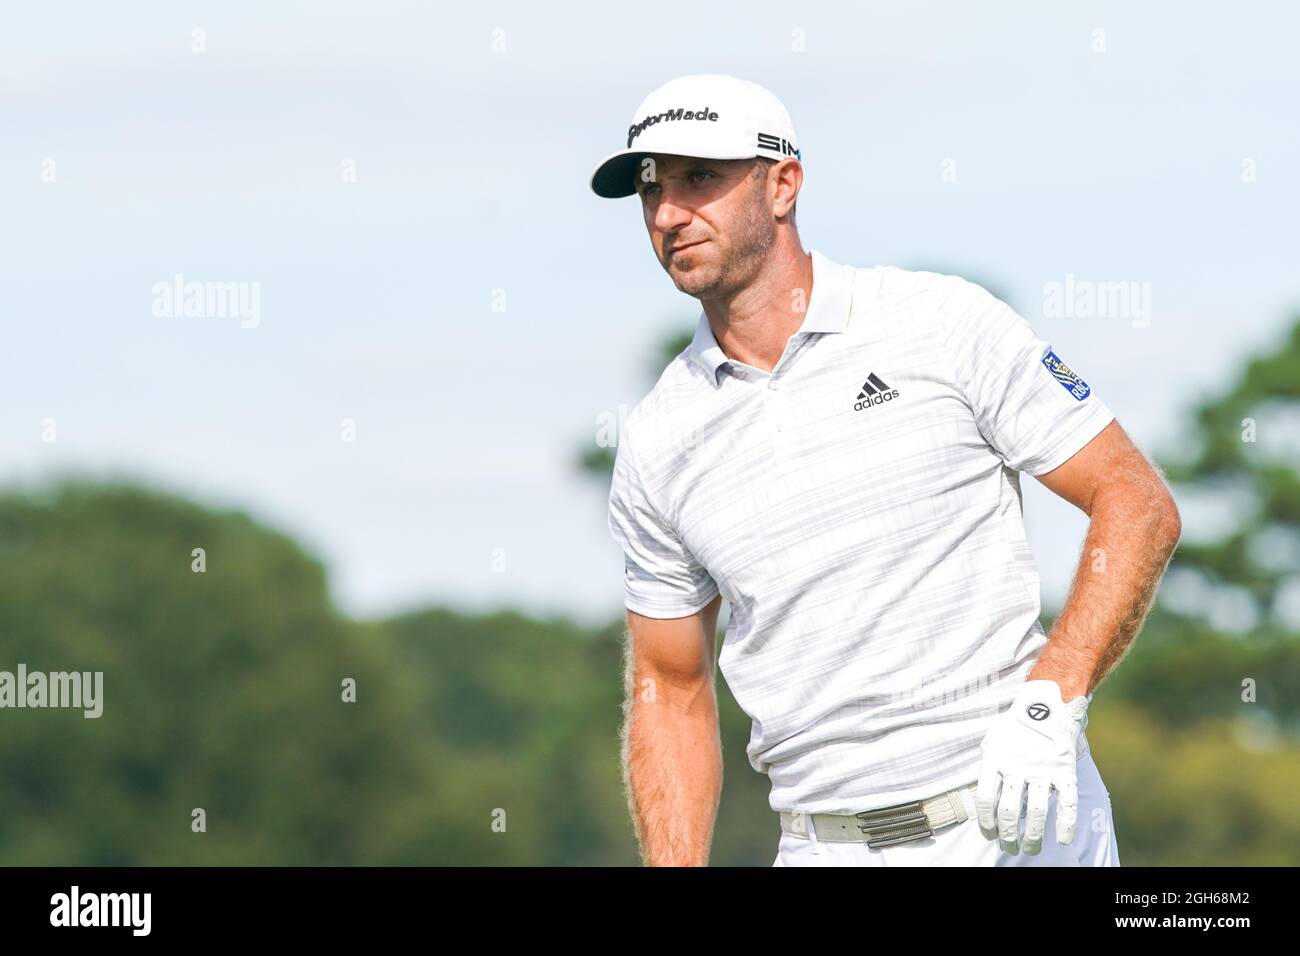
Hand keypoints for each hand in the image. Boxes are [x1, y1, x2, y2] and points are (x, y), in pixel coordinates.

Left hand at [974, 679, 1088, 854]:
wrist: (1045, 705)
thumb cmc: (1014, 729)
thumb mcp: (992, 743)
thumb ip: (988, 771)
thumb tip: (984, 805)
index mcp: (995, 759)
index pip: (986, 800)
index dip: (986, 823)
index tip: (990, 835)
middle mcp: (1018, 767)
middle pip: (1009, 811)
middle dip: (1008, 835)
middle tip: (1010, 847)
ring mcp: (1043, 770)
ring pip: (1036, 812)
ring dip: (1032, 836)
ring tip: (1029, 849)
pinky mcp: (1065, 771)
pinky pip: (1067, 802)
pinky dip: (1066, 824)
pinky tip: (1062, 840)